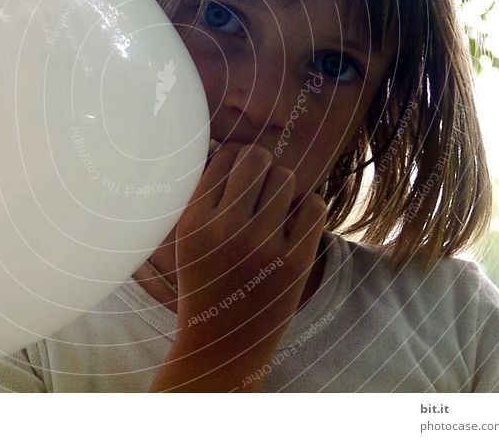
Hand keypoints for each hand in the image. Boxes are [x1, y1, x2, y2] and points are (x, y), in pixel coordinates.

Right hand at [151, 143, 326, 390]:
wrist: (222, 346)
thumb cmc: (204, 283)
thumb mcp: (185, 241)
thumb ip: (202, 199)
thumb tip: (232, 152)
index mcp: (194, 221)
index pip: (225, 157)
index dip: (236, 156)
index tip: (240, 170)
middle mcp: (225, 230)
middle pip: (257, 159)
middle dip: (262, 164)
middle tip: (262, 180)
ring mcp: (261, 247)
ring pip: (286, 178)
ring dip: (284, 185)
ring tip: (277, 203)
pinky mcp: (294, 262)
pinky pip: (313, 205)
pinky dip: (308, 205)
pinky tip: (295, 219)